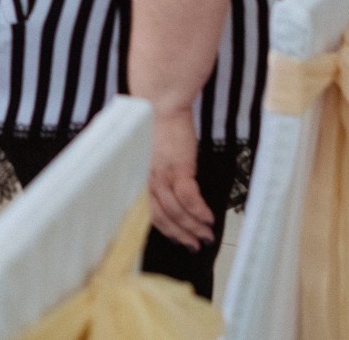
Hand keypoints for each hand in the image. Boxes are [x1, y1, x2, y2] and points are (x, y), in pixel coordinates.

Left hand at [146, 106, 214, 249]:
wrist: (160, 102)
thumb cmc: (155, 124)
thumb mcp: (149, 154)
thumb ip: (153, 173)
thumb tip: (167, 192)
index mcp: (139, 178)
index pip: (148, 213)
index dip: (165, 231)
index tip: (179, 239)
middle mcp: (146, 180)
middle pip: (162, 218)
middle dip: (181, 235)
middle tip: (196, 245)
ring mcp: (161, 175)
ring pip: (176, 212)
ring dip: (194, 227)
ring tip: (207, 235)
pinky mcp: (178, 167)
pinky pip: (189, 197)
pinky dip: (199, 211)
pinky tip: (209, 217)